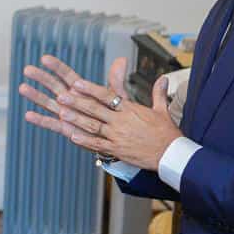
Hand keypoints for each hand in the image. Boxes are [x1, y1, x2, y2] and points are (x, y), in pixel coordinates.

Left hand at [19, 55, 180, 169]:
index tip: (77, 83)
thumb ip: (158, 93)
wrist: (171, 155)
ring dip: (76, 120)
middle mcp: (122, 122)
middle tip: (62, 96)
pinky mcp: (117, 150)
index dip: (91, 89)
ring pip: (93, 126)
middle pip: (96, 110)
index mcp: (131, 109)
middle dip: (78, 102)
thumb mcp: (162, 110)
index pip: (107, 96)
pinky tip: (71, 136)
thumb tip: (163, 78)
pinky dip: (84, 140)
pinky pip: (98, 144)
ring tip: (61, 114)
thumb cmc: (167, 133)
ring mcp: (118, 136)